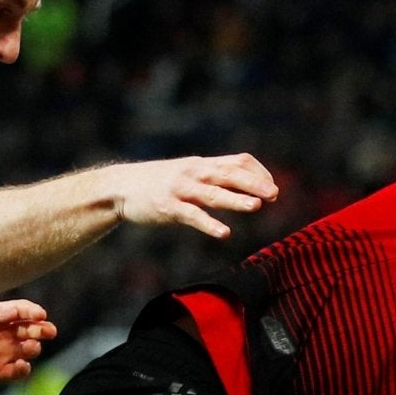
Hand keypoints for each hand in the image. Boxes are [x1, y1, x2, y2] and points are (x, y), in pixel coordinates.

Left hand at [0, 299, 56, 385]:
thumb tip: (15, 313)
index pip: (20, 311)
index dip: (33, 312)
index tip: (40, 315)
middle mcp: (0, 334)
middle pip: (30, 330)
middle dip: (41, 329)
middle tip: (46, 332)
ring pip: (28, 349)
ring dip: (33, 347)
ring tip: (27, 347)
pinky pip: (18, 371)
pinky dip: (24, 369)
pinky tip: (19, 365)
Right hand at [109, 154, 278, 238]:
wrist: (121, 187)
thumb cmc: (159, 183)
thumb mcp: (188, 174)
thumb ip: (212, 178)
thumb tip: (242, 188)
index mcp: (202, 164)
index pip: (238, 161)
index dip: (258, 173)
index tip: (272, 186)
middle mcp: (194, 173)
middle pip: (229, 173)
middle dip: (253, 183)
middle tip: (274, 194)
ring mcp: (181, 189)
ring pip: (213, 193)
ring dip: (235, 200)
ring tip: (256, 206)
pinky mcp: (169, 207)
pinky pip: (192, 216)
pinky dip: (209, 224)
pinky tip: (224, 233)